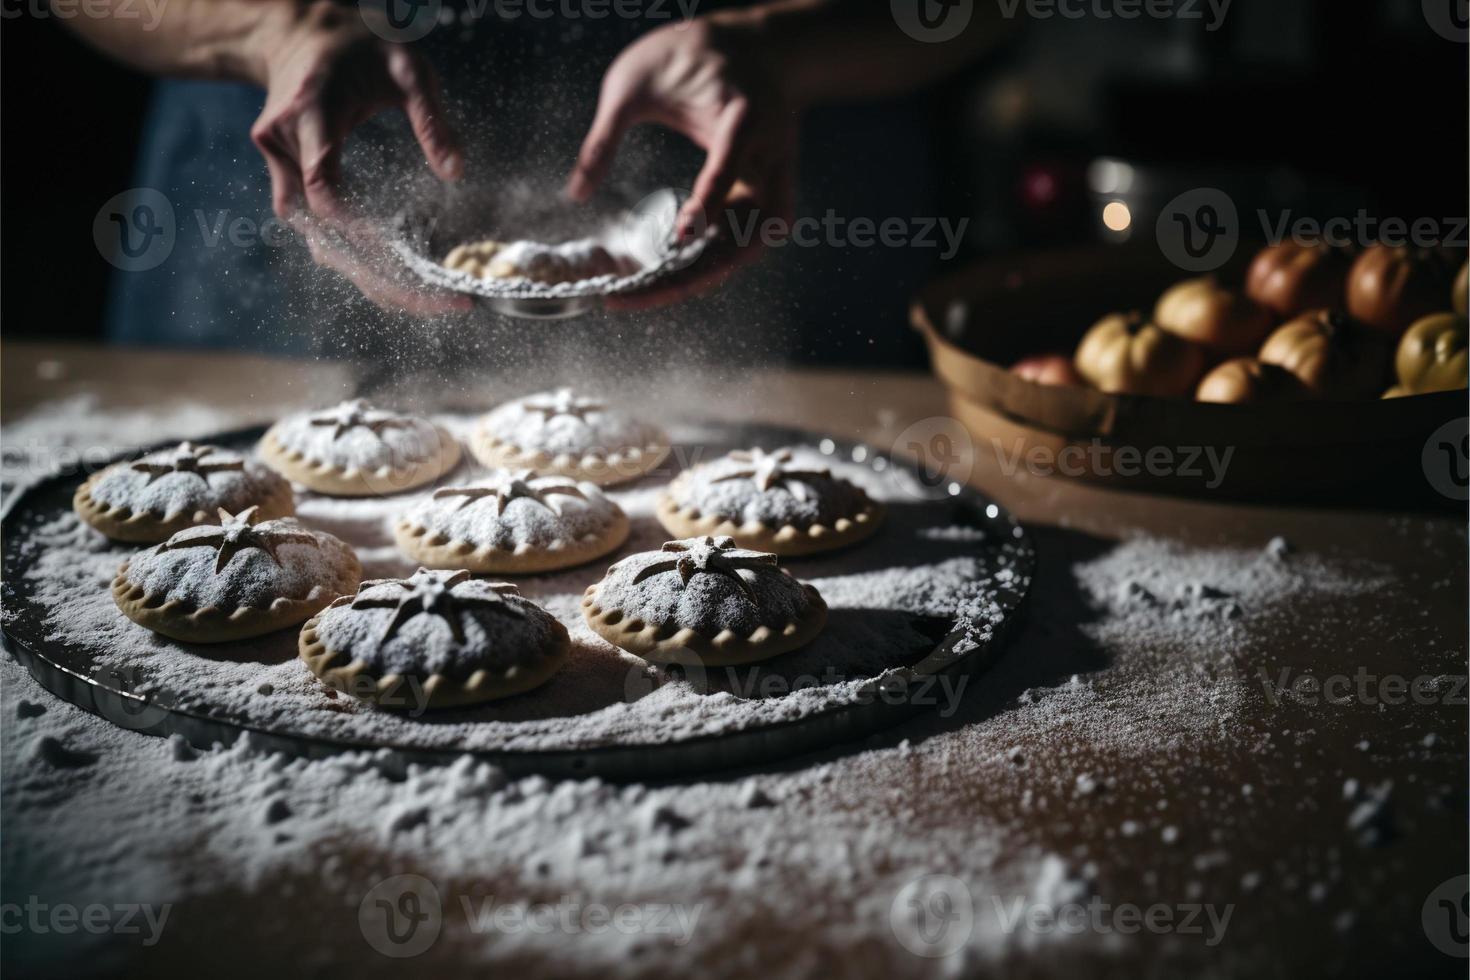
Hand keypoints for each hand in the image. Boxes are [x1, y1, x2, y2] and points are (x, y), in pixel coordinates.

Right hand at [250, 1, 469, 312]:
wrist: (298, 34)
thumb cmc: (358, 46)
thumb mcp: (407, 68)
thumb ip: (431, 118)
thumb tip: (456, 173)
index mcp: (310, 116)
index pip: (324, 189)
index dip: (359, 230)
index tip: (406, 257)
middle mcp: (284, 147)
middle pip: (323, 234)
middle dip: (381, 277)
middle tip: (444, 303)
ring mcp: (280, 167)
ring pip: (318, 242)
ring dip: (369, 277)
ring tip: (429, 301)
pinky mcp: (287, 181)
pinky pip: (317, 232)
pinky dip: (355, 259)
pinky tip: (397, 278)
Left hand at [567, 19, 797, 302]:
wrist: (756, 49)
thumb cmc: (688, 54)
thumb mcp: (633, 81)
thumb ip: (605, 136)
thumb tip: (576, 193)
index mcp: (747, 118)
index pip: (730, 168)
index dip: (709, 204)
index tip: (681, 237)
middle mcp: (770, 161)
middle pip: (745, 235)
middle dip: (689, 274)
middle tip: (626, 297)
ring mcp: (773, 186)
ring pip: (743, 251)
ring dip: (691, 278)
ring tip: (633, 295)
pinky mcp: (763, 202)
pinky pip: (734, 244)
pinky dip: (697, 264)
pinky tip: (655, 277)